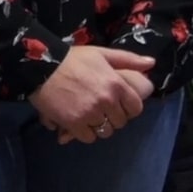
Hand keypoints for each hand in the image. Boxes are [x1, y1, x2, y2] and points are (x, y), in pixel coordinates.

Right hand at [29, 45, 155, 144]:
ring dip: (98, 127)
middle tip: (101, 111)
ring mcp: (91, 113)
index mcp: (116, 84)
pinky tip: (78, 123)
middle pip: (120, 122)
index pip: (135, 108)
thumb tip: (152, 63)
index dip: (128, 109)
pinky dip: (84, 133)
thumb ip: (127, 59)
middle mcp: (107, 101)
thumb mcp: (101, 54)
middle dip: (112, 118)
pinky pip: (88, 137)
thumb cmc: (72, 59)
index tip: (118, 106)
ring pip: (105, 132)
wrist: (41, 66)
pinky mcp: (74, 123)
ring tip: (89, 118)